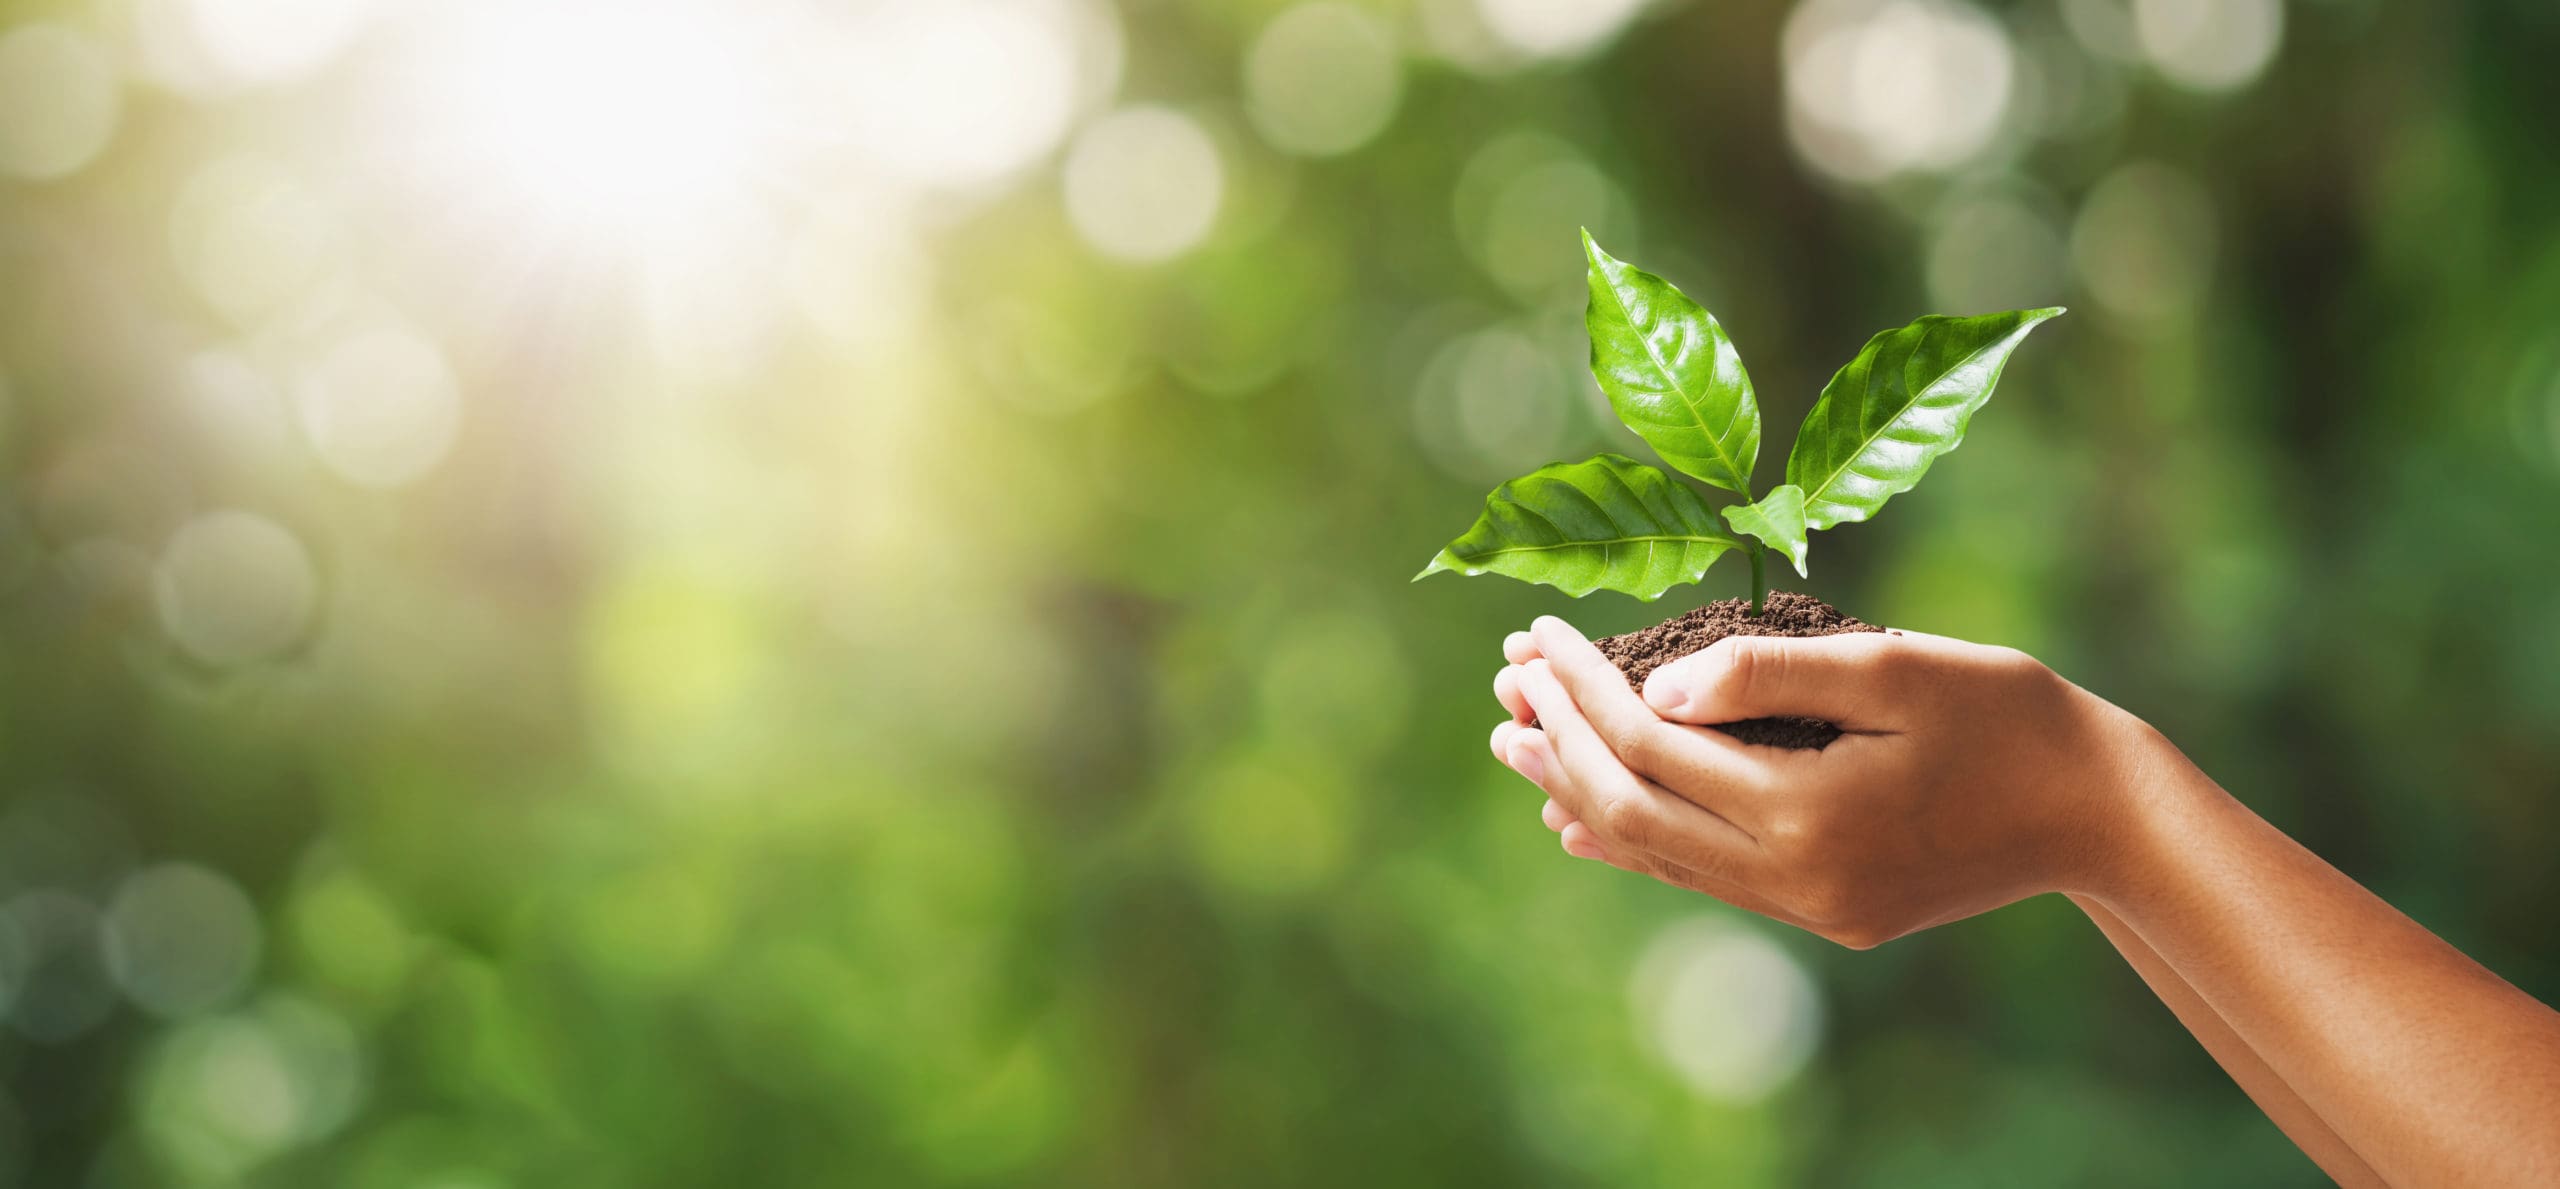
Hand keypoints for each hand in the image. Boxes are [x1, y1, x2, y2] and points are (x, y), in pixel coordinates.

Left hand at [1490, 615, 2174, 947]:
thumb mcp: (1891, 666)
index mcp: (1807, 815)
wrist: (2099, 812)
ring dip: (1579, 792)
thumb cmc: (2006, 715)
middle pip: (1631, 809)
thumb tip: (1653, 685)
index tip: (1535, 632)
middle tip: (1502, 682)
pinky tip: (1582, 820)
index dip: (1580, 688)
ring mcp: (1807, 907)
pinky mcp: (1824, 912)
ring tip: (1517, 741)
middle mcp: (1794, 879)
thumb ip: (1767, 674)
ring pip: (1657, 851)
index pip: (1650, 744)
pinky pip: (1702, 878)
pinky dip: (1636, 839)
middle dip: (1559, 741)